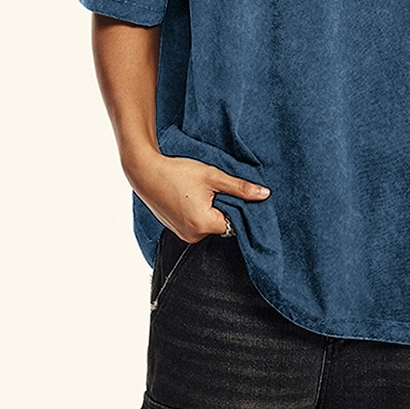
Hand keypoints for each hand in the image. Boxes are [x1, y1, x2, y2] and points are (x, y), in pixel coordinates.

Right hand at [125, 151, 269, 242]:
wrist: (145, 172)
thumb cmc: (178, 172)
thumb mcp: (213, 176)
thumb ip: (240, 187)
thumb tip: (264, 194)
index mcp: (203, 225)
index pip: (234, 224)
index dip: (239, 209)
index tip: (237, 194)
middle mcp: (193, 236)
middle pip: (221, 226)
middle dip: (224, 209)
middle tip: (218, 189)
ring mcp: (182, 235)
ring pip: (209, 225)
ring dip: (211, 211)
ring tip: (203, 191)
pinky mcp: (176, 230)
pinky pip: (196, 225)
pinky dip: (200, 213)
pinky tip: (193, 197)